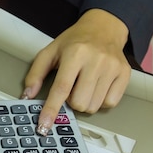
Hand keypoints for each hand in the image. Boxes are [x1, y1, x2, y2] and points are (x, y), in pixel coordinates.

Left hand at [22, 9, 131, 134]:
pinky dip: (100, 101)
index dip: (51, 109)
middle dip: (70, 102)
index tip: (44, 125)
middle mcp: (96, 60)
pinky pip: (110, 103)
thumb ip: (36, 74)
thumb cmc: (75, 41)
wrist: (103, 27)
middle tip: (71, 88)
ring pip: (94, 106)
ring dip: (85, 102)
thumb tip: (27, 96)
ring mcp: (113, 68)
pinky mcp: (125, 74)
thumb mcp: (50, 52)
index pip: (61, 88)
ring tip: (83, 85)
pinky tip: (96, 87)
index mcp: (75, 53)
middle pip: (79, 102)